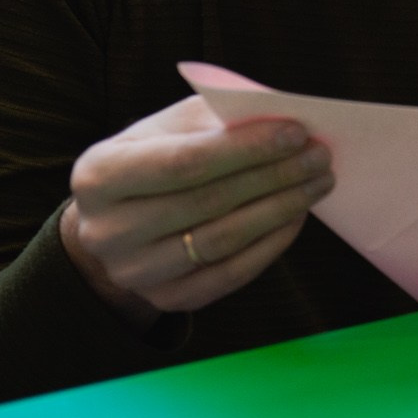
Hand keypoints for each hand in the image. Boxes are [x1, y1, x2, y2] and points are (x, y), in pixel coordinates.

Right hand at [59, 95, 334, 323]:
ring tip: (316, 183)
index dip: (244, 148)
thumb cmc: (151, 161)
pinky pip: (231, 274)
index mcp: (99, 175)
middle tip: (319, 155)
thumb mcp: (165, 128)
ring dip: (280, 208)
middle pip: (207, 202)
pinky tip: (296, 216)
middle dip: (273, 175)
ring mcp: (135, 272)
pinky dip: (271, 243)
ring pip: (223, 240)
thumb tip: (279, 118)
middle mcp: (108, 231)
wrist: (116, 224)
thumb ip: (213, 118)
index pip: (183, 162)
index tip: (295, 132)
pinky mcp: (166, 299)